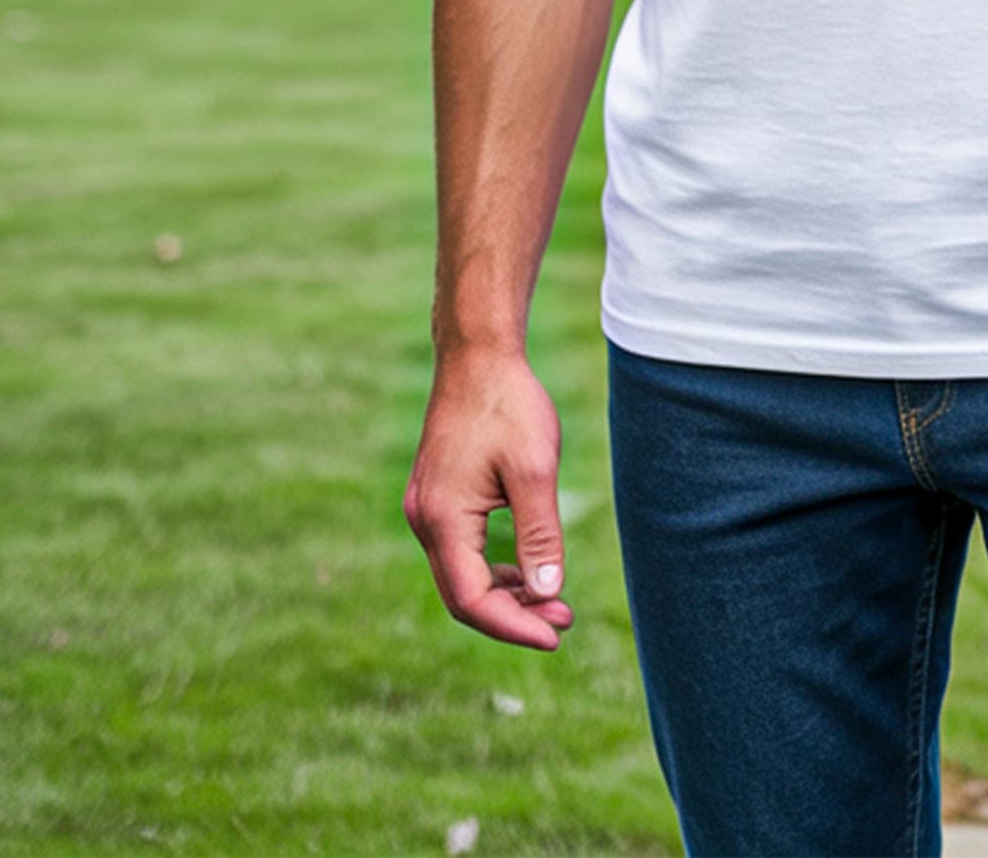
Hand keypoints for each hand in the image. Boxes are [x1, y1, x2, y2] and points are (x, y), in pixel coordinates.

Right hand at [404, 346, 577, 652]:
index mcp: (443, 519)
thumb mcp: (534, 470)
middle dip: (513, 615)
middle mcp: (424, 520)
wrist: (478, 355)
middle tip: (563, 621)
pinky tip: (527, 572)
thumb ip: (540, 534)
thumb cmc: (509, 404)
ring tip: (554, 603)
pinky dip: (493, 569)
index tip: (556, 634)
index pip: (472, 600)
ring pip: (461, 576)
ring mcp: (426, 509)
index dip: (513, 625)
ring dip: (506, 594)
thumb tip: (548, 593)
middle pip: (462, 596)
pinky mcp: (437, 497)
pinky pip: (461, 552)